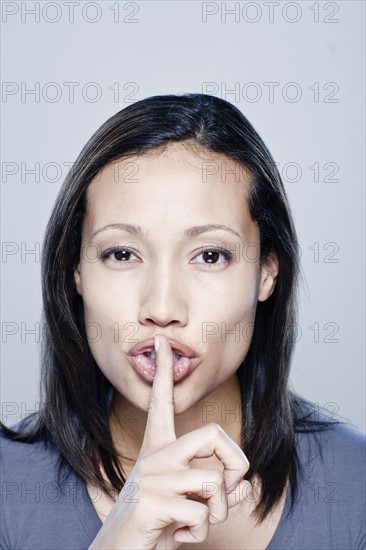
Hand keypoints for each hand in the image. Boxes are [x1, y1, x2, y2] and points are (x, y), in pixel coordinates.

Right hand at [89, 334, 250, 548]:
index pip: (162, 403)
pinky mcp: (150, 501)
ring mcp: (152, 476)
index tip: (162, 342)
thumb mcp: (192, 506)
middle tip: (227, 490)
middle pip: (213, 433)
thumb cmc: (158, 525)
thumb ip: (220, 493)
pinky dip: (200, 534)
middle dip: (235, 463)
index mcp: (160, 450)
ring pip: (214, 482)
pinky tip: (179, 536)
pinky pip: (202, 515)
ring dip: (217, 514)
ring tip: (194, 524)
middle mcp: (155, 455)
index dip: (164, 372)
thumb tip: (247, 485)